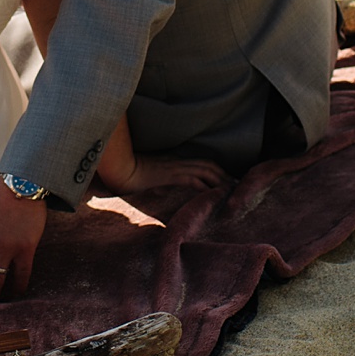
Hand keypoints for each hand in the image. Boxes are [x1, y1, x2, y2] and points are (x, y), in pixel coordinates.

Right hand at [112, 154, 227, 195]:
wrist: (119, 168)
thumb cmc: (129, 173)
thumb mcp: (149, 178)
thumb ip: (159, 182)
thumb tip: (162, 191)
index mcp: (174, 161)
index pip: (201, 163)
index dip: (216, 171)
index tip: (226, 181)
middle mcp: (177, 162)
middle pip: (208, 165)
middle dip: (224, 175)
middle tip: (235, 186)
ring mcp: (174, 167)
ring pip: (204, 170)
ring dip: (219, 180)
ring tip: (229, 191)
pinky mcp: (170, 174)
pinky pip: (192, 179)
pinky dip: (204, 186)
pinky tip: (211, 193)